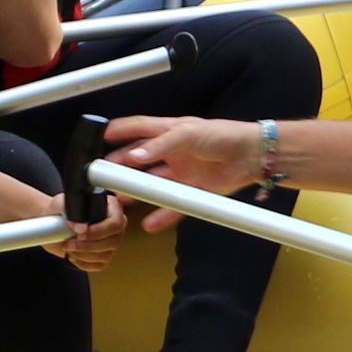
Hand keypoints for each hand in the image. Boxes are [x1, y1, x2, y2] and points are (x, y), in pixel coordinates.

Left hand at [47, 196, 128, 269]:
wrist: (52, 223)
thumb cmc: (59, 209)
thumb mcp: (59, 203)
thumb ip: (68, 210)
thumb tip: (80, 228)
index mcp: (111, 208)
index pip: (115, 223)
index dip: (99, 231)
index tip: (80, 234)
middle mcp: (114, 226)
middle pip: (113, 242)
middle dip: (87, 245)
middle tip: (69, 243)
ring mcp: (110, 243)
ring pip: (105, 255)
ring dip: (83, 254)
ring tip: (68, 247)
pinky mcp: (103, 257)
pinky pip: (98, 265)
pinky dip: (83, 263)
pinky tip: (72, 255)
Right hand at [102, 111, 263, 218]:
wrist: (253, 156)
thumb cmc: (224, 135)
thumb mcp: (188, 134)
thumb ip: (160, 145)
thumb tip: (135, 156)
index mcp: (169, 131)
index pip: (137, 129)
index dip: (118, 132)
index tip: (99, 138)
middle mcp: (172, 151)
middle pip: (139, 159)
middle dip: (120, 166)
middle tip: (103, 174)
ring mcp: (181, 172)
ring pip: (152, 183)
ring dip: (136, 191)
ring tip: (119, 199)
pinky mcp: (193, 190)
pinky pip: (172, 205)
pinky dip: (161, 215)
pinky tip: (149, 222)